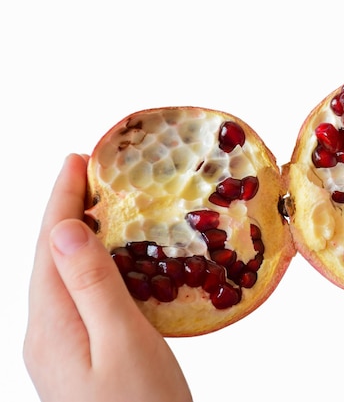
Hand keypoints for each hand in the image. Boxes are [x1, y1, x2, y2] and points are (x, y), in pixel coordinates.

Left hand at [23, 154, 191, 401]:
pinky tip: (111, 263)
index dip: (62, 199)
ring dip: (78, 238)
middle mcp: (46, 335)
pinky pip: (77, 298)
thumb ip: (93, 286)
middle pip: (49, 259)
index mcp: (51, 327)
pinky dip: (92, 268)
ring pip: (63, 278)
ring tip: (100, 205)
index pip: (50, 247)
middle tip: (91, 173)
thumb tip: (65, 230)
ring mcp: (60, 349)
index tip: (77, 158)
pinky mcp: (79, 357)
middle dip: (66, 211)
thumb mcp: (124, 343)